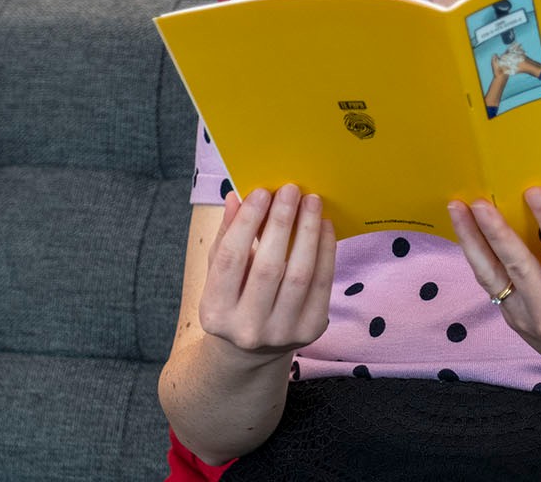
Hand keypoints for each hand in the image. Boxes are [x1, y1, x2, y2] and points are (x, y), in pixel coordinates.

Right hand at [199, 184, 335, 366]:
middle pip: (268, 267)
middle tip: (292, 189)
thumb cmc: (233, 300)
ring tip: (312, 202)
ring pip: (300, 274)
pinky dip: (326, 250)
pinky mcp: (310, 331)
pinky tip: (325, 225)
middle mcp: (246, 328)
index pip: (230, 259)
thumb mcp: (218, 273)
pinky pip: (322, 283)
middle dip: (282, 222)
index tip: (262, 192)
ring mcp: (281, 333)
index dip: (247, 222)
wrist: (252, 351)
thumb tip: (237, 198)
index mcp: (214, 312)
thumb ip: (226, 236)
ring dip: (308, 231)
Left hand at [446, 187, 540, 385]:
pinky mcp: (512, 318)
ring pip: (491, 275)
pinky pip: (490, 283)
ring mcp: (525, 319)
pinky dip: (477, 254)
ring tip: (456, 208)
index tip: (534, 192)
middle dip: (496, 230)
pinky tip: (467, 229)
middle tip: (480, 200)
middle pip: (516, 265)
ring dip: (471, 240)